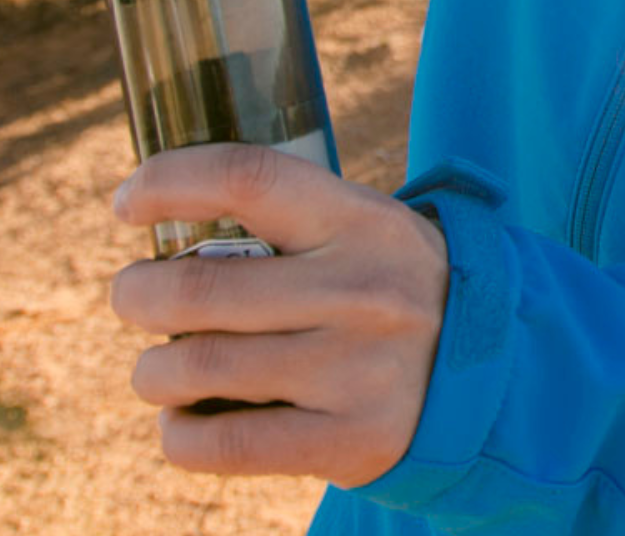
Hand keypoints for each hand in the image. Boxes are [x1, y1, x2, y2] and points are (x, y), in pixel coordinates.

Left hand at [110, 144, 450, 488]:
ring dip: (153, 373)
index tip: (126, 205)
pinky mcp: (353, 441)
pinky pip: (227, 445)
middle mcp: (362, 292)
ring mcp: (359, 371)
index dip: (166, 183)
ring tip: (159, 372)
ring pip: (198, 368)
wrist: (498, 375)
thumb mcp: (365, 234)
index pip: (247, 179)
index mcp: (361, 223)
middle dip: (136, 296)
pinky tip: (182, 425)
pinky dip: (181, 437)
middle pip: (197, 289)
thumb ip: (287, 224)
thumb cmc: (393, 293)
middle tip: (135, 300)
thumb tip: (163, 230)